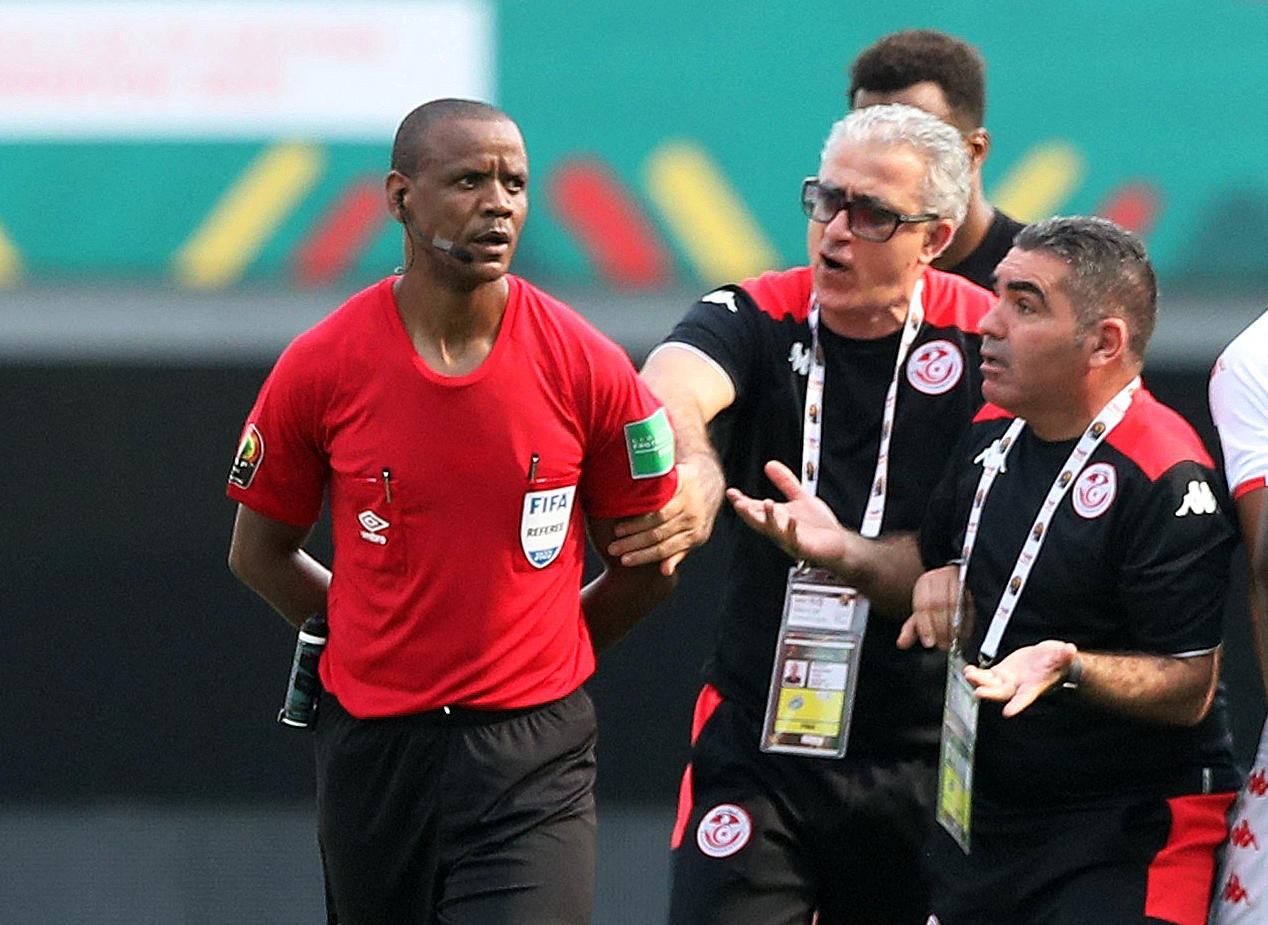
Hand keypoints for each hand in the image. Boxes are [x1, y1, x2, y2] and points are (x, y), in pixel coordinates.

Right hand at [608, 458, 721, 574]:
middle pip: (658, 534)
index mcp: (696, 535)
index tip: (623, 561)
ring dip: (635, 525)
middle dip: (633, 543)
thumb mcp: (694, 534)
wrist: (709, 479)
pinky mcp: (682, 482)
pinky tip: (628, 507)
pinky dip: (643, 503)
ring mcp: (688, 500)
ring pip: (657, 516)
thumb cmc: (695, 512)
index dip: (643, 556)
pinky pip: (659, 495)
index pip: (665, 549)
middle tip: (612, 548)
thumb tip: (665, 572)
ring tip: (617, 531)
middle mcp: (692, 519)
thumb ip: (679, 551)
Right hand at [726, 460, 851, 570]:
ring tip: (766, 503)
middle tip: (738, 502)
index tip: (731, 492)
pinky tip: (791, 519)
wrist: (838, 544)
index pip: (754, 508)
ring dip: (768, 518)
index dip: (742, 501)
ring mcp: (789, 538)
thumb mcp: (800, 498)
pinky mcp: (803, 546)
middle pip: (758, 521)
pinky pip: (794, 538)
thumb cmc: (818, 526)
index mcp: (777, 517)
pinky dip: (791, 529)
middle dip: (747, 512)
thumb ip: (785, 482)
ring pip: (773, 530)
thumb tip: (770, 464)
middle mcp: (779, 528)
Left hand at [898, 565, 969, 650]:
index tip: (929, 643)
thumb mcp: (922, 611)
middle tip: (942, 644)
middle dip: (940, 628)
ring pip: (954, 603)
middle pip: (938, 603)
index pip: (922, 605)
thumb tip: (902, 643)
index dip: (925, 626)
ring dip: (953, 626)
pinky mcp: (970, 587)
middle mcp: (939, 578)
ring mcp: (956, 580)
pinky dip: (966, 622)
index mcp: (924, 583)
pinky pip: (969, 605)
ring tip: (952, 641)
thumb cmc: (936, 597)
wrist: (954, 578)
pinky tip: (963, 634)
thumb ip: (911, 628)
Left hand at [963, 640, 1077, 716]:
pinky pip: (986, 675)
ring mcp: (1008, 680)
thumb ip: (1065, 655)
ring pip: (991, 684)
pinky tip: (968, 671)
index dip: (1018, 705)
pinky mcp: (1001, 672)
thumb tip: (1071, 649)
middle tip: (979, 693)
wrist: (1048, 658)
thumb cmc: (1057, 661)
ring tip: (969, 674)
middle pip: (1003, 693)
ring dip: (979, 680)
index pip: (1026, 697)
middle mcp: (1019, 686)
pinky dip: (977, 674)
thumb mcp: (1063, 656)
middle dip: (991, 693)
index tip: (1008, 712)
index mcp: (1034, 686)